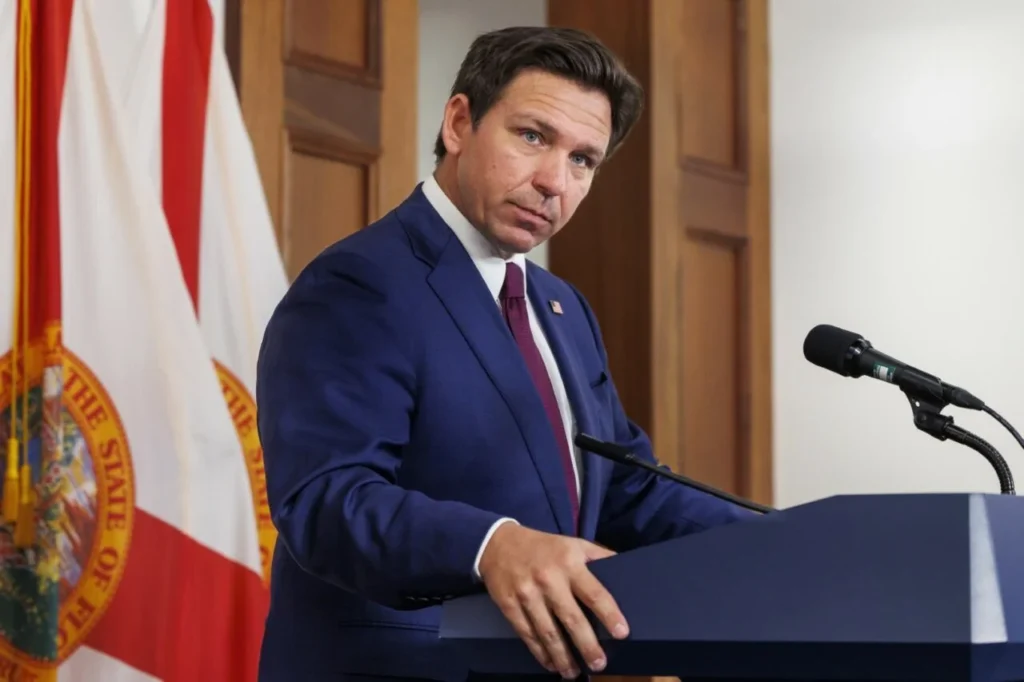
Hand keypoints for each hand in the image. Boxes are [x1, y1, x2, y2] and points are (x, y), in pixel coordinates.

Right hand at [478, 523, 628, 678]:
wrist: (497, 544)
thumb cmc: (544, 547)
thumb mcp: (574, 544)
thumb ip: (598, 555)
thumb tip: (625, 567)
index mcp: (570, 563)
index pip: (594, 592)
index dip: (609, 614)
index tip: (622, 633)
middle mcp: (549, 580)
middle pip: (572, 618)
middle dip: (587, 645)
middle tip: (600, 664)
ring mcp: (528, 594)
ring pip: (548, 632)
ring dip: (562, 657)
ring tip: (574, 673)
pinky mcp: (510, 606)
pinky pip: (527, 634)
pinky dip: (540, 653)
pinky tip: (550, 664)